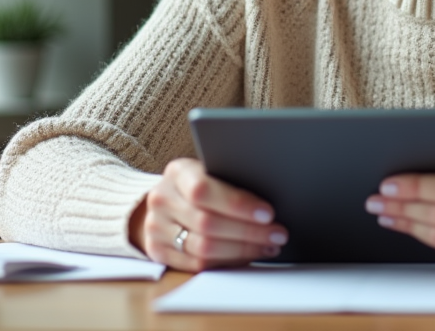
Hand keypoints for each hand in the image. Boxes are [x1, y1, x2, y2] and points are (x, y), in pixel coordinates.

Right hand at [129, 157, 287, 271]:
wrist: (165, 201)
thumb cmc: (199, 183)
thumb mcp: (211, 170)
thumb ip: (231, 181)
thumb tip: (269, 201)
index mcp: (178, 172)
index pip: (204, 190)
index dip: (238, 204)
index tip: (268, 213)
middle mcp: (162, 200)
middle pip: (207, 223)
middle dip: (249, 231)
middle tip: (277, 234)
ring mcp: (156, 228)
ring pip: (203, 248)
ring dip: (242, 250)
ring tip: (268, 246)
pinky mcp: (158, 252)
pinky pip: (197, 265)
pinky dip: (228, 262)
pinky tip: (248, 255)